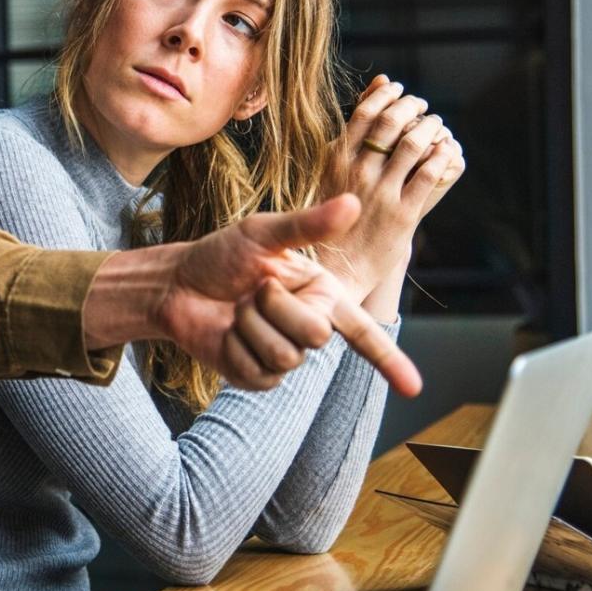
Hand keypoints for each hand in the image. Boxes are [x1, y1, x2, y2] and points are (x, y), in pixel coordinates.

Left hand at [84, 195, 421, 397]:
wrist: (177, 284)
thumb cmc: (220, 255)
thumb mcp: (262, 233)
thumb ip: (307, 224)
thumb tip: (354, 202)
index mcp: (321, 294)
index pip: (363, 331)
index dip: (389, 360)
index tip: (414, 388)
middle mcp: (308, 326)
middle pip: (315, 334)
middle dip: (275, 306)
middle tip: (254, 289)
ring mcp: (282, 355)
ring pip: (285, 355)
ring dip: (251, 326)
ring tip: (237, 309)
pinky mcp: (256, 376)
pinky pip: (258, 372)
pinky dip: (235, 347)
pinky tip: (226, 333)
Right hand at [319, 75, 464, 311]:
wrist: (337, 267)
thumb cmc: (332, 216)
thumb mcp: (331, 172)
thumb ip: (352, 133)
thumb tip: (376, 86)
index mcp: (335, 161)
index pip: (365, 113)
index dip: (387, 96)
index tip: (398, 90)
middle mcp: (357, 173)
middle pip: (391, 122)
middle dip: (412, 106)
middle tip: (421, 105)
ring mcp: (381, 193)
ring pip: (413, 144)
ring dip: (431, 127)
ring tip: (436, 124)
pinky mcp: (403, 214)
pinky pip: (430, 174)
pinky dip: (442, 155)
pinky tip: (445, 150)